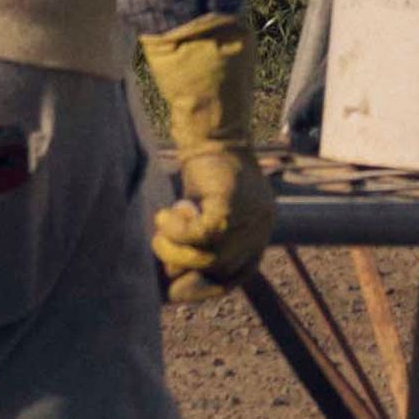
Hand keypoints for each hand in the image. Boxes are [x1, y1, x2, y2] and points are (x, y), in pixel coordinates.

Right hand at [140, 20, 268, 293]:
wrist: (211, 130)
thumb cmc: (204, 170)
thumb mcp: (208, 212)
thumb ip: (203, 242)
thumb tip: (174, 278)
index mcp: (259, 232)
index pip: (239, 275)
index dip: (205, 287)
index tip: (174, 289)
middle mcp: (261, 228)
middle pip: (222, 273)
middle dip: (184, 273)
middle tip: (157, 261)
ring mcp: (250, 218)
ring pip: (208, 258)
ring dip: (175, 250)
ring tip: (158, 233)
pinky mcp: (231, 205)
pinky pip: (199, 235)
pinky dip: (176, 231)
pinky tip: (164, 215)